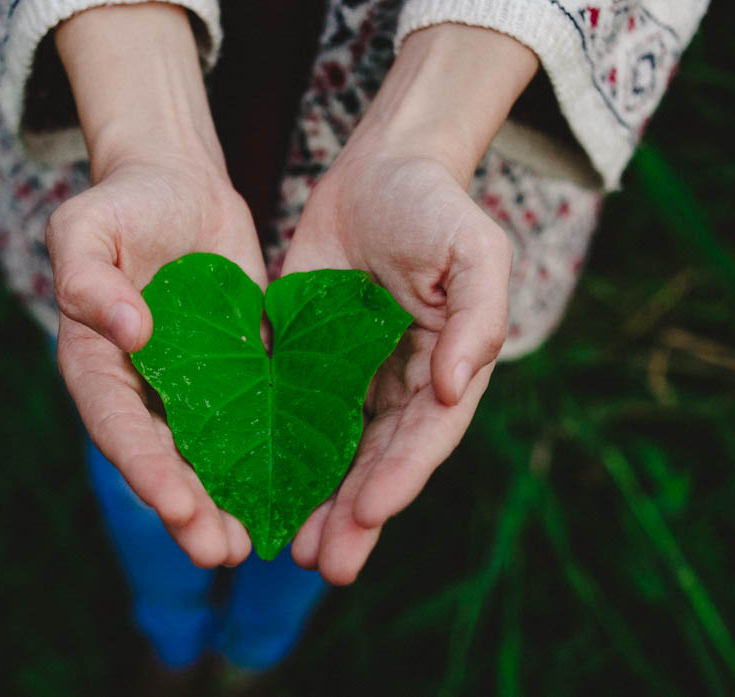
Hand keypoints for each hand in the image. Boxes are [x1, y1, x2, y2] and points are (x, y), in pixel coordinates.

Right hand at [48, 4, 262, 567]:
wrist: (177, 184)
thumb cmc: (122, 202)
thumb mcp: (86, 227)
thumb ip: (89, 277)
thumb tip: (129, 330)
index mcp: (96, 362)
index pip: (118, 426)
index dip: (146, 469)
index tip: (178, 505)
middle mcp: (142, 386)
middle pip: (164, 458)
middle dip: (192, 508)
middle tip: (224, 551)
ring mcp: (191, 383)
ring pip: (209, 452)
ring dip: (229, 499)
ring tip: (257, 544)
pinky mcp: (237, 370)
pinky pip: (252, 418)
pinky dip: (267, 453)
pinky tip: (298, 486)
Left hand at [280, 24, 538, 583]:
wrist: (378, 169)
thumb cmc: (433, 206)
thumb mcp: (474, 248)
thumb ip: (477, 316)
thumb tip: (457, 386)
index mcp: (446, 367)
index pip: (424, 436)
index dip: (399, 478)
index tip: (366, 513)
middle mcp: (402, 386)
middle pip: (380, 462)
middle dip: (355, 515)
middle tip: (325, 564)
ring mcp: (353, 378)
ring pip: (336, 455)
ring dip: (319, 504)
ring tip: (292, 551)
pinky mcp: (308, 363)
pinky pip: (295, 419)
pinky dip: (281, 458)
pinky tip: (256, 491)